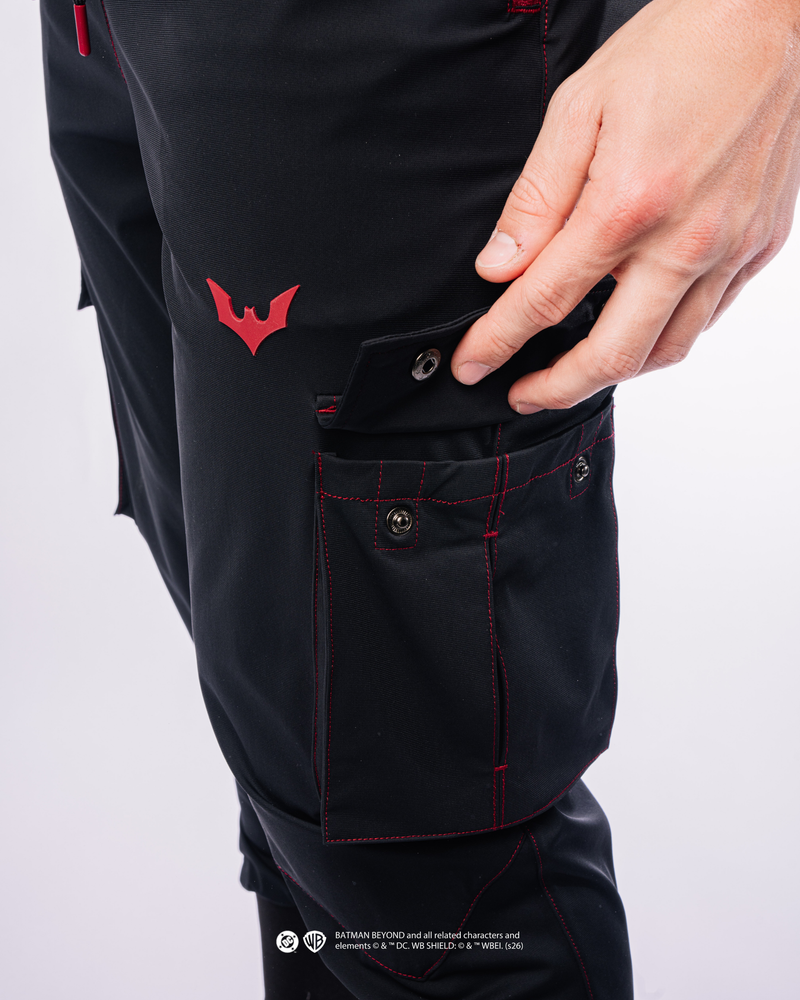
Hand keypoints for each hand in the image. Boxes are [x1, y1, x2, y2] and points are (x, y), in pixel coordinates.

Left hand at [451, 0, 799, 411]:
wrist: (770, 18)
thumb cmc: (676, 49)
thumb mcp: (579, 110)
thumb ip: (535, 201)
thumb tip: (499, 268)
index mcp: (627, 205)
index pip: (544, 301)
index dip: (498, 342)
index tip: (472, 365)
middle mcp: (685, 241)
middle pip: (611, 354)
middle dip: (557, 388)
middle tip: (522, 394)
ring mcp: (730, 249)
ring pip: (666, 350)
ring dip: (612, 374)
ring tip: (574, 373)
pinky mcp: (759, 245)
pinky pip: (706, 318)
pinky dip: (663, 338)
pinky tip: (635, 329)